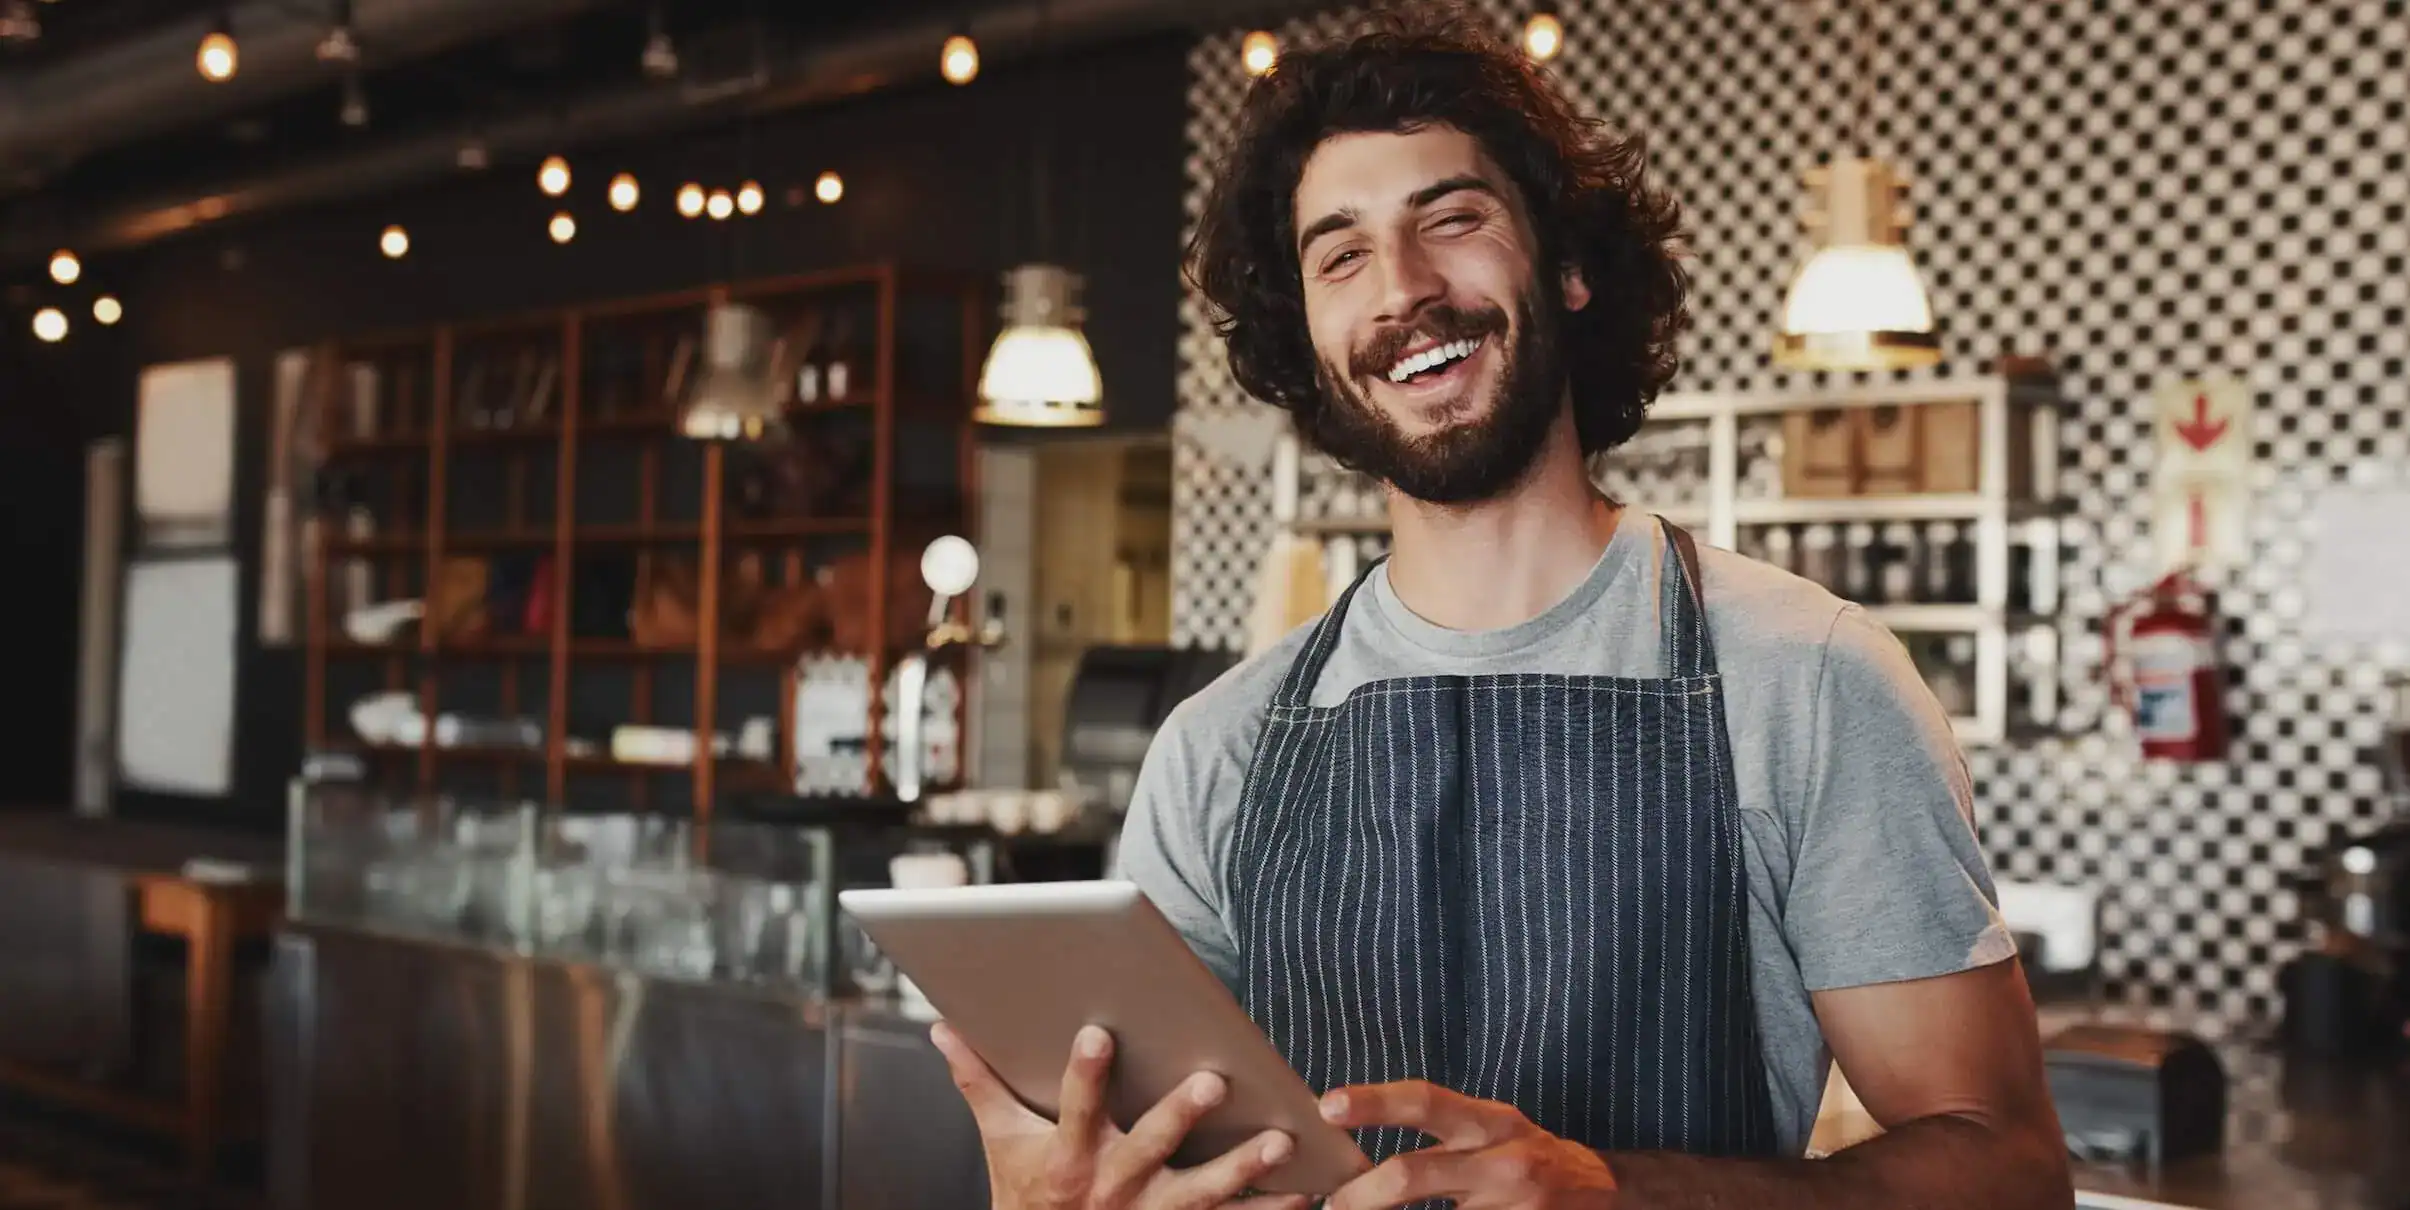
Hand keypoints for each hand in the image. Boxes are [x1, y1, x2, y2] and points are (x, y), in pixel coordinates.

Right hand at [932, 1020, 1309, 1209]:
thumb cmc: (1026, 1196)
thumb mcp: (1001, 1142)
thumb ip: (978, 1082)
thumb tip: (943, 1028)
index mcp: (1068, 1158)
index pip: (1075, 1107)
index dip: (1086, 1073)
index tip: (1099, 1033)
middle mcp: (1113, 1188)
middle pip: (1149, 1148)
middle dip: (1180, 1115)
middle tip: (1213, 1081)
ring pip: (1202, 1193)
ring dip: (1242, 1168)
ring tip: (1279, 1140)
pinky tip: (1304, 1193)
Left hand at [1319, 1082, 1617, 1209]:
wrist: (1597, 1193)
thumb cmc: (1522, 1154)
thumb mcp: (1488, 1127)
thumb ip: (1436, 1130)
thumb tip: (1353, 1136)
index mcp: (1488, 1122)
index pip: (1425, 1102)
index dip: (1374, 1102)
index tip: (1327, 1106)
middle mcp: (1501, 1162)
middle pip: (1412, 1174)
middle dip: (1360, 1193)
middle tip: (1330, 1205)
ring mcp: (1511, 1206)